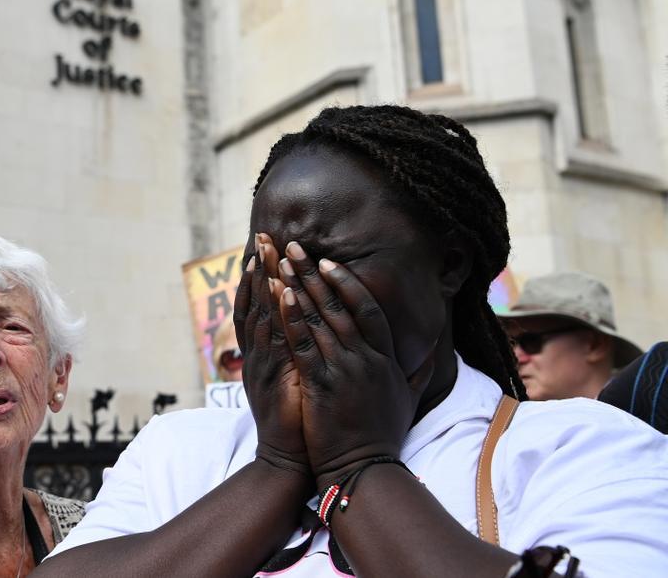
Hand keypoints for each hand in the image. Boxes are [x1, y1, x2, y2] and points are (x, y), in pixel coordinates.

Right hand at [232, 234, 308, 475]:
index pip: (262, 306)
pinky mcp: (273, 377)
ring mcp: (262, 364)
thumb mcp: (303, 382)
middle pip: (254, 301)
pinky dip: (275, 313)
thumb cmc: (303, 422)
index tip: (269, 249)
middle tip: (262, 236)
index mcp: (266, 353)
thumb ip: (307, 357)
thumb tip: (322, 336)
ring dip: (262, 282)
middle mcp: (258, 354)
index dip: (263, 276)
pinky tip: (280, 289)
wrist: (290, 459)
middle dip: (258, 268)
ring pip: (259, 314)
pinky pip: (272, 339)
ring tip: (265, 252)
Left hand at [276, 242, 431, 488]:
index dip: (347, 283)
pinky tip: (278, 296)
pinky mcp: (322, 384)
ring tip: (279, 261)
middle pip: (338, 305)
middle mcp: (366, 358)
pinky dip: (291, 317)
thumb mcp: (410, 398)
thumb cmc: (384, 435)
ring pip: (319, 318)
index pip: (367, 309)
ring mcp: (344, 370)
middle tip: (293, 246)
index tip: (327, 262)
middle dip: (313, 273)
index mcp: (385, 358)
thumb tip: (438, 347)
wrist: (364, 469)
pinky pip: (303, 342)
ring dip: (297, 287)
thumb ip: (422, 369)